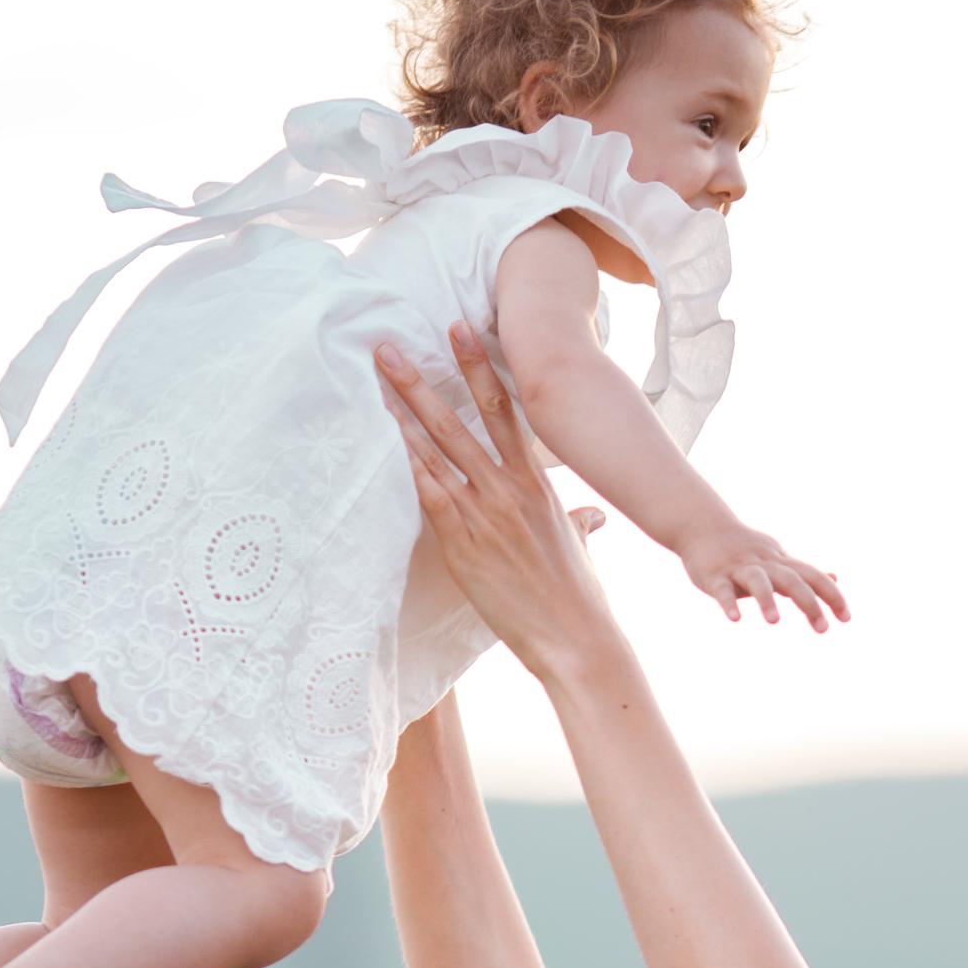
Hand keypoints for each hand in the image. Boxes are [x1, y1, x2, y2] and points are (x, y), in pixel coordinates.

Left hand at [376, 324, 621, 682]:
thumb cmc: (579, 597)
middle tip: (389, 346)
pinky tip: (386, 439)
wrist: (577, 637)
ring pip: (438, 450)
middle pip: (461, 418)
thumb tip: (592, 517)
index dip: (480, 367)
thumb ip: (579, 522)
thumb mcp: (579, 547)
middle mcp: (510, 489)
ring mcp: (486, 514)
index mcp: (537, 483)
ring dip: (404, 414)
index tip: (460, 331)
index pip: (506, 410)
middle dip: (422, 380)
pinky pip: (430, 494)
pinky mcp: (465, 544)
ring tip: (376, 382)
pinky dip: (408, 464)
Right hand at [677, 520, 849, 632]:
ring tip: (774, 622)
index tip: (846, 618)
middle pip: (792, 580)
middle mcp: (765, 564)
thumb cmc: (745, 549)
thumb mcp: (779, 559)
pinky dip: (729, 604)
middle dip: (809, 603)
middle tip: (823, 629)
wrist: (703, 525)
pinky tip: (735, 619)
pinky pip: (723, 590)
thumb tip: (835, 578)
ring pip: (758, 581)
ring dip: (766, 600)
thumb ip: (805, 573)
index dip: (832, 595)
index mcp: (781, 563)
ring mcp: (739, 569)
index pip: (813, 577)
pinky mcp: (715, 576)